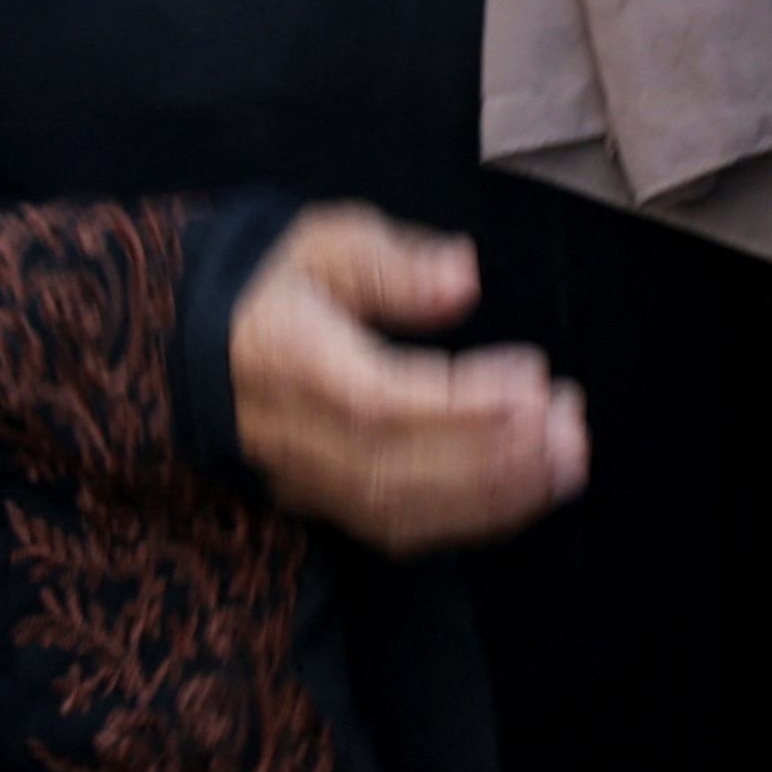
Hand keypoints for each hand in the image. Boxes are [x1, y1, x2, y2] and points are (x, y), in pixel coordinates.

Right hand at [228, 204, 588, 558]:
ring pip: (401, 511)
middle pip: (396, 471)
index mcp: (289, 360)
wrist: (202, 341)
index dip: (461, 404)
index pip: (378, 403)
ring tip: (569, 459)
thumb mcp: (324, 243)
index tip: (533, 379)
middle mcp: (292, 435)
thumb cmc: (275, 282)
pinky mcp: (324, 502)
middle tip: (570, 423)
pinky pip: (399, 529)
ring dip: (497, 495)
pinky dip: (472, 519)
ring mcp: (305, 478)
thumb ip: (393, 263)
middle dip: (495, 458)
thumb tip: (462, 277)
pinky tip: (530, 490)